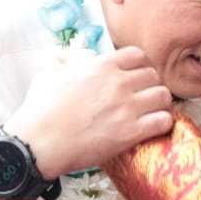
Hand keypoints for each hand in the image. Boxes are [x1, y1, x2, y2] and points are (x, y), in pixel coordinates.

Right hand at [4, 46, 173, 177]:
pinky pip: (164, 121)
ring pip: (164, 96)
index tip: (138, 77)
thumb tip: (75, 55)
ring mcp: (126, 108)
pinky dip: (163, 124)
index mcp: (100, 67)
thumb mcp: (50, 75)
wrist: (36, 144)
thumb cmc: (39, 111)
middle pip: (154, 75)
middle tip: (144, 98)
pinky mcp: (130, 132)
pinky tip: (152, 128)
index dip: (141, 66)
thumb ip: (69, 61)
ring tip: (151, 113)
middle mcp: (117, 83)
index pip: (138, 55)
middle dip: (151, 85)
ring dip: (160, 104)